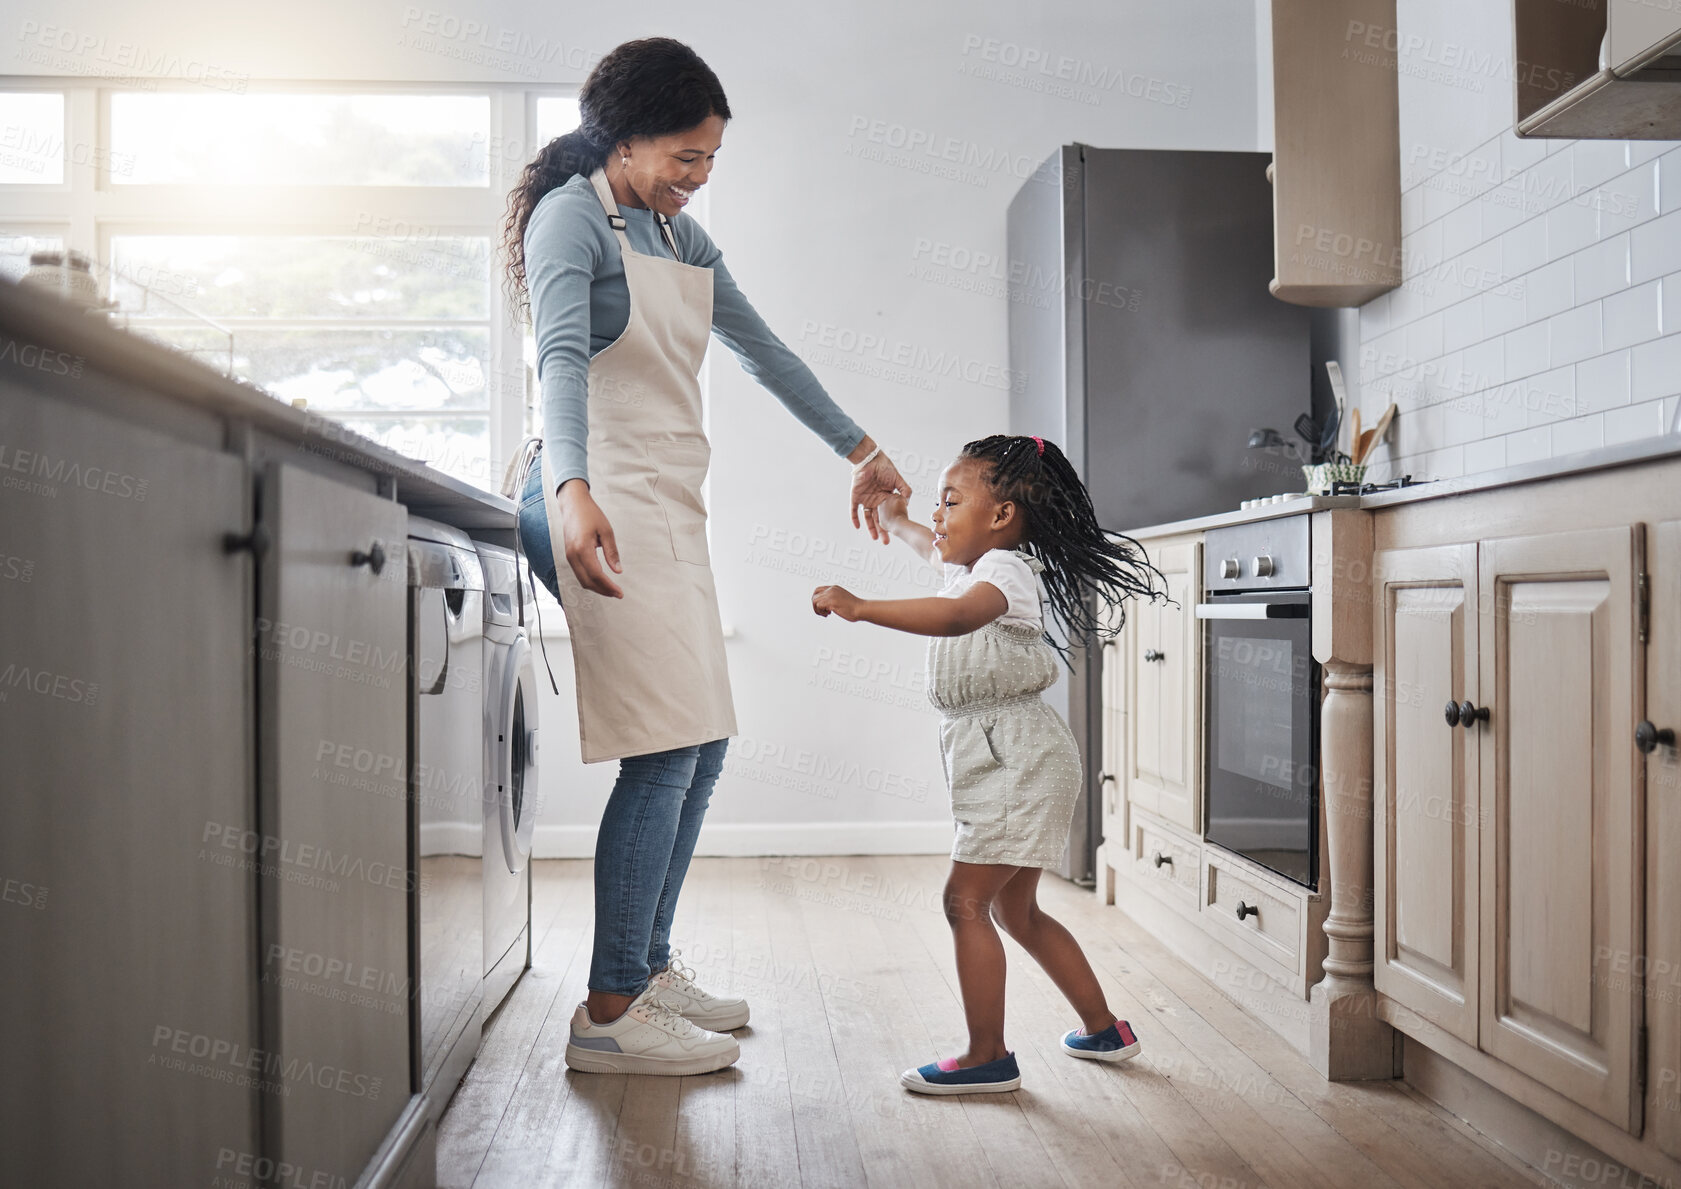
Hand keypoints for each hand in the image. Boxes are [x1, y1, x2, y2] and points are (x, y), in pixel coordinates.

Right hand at [557, 480, 623, 597]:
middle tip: (618, 594)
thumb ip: (612, 552)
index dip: (608, 586)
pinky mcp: (569, 555)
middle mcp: (572, 555)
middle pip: (587, 581)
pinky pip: (579, 573)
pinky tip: (601, 580)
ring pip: (582, 580)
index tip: (620, 592)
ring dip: (596, 587)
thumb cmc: (590, 514)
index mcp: (582, 548)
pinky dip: (590, 580)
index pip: (596, 574)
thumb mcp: (606, 531)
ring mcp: (569, 556)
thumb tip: (618, 571)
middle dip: (603, 590)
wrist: (573, 504)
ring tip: (611, 589)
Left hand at [811, 585, 863, 620]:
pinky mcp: (830, 602)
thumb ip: (834, 599)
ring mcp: (830, 595)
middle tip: (821, 611)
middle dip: (815, 604)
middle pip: (814, 594)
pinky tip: (829, 614)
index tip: (824, 607)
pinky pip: (818, 605)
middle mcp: (831, 589)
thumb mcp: (842, 599)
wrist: (861, 609)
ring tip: (826, 614)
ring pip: (814, 600)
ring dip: (817, 609)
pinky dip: (820, 612)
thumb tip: (826, 606)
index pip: (818, 590)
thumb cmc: (855, 607)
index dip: (818, 599)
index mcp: (834, 588)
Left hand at [848, 445, 911, 543]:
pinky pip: (854, 510)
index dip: (892, 523)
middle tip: (886, 542)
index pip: (889, 514)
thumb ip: (904, 490)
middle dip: (883, 531)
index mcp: (885, 499)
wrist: (870, 459)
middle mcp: (876, 501)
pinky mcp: (856, 497)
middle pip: (879, 519)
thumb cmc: (885, 467)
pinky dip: (855, 518)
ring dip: (871, 528)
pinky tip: (858, 526)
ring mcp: (865, 500)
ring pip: (868, 518)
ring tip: (875, 538)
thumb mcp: (898, 480)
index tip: (896, 532)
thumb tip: (907, 502)